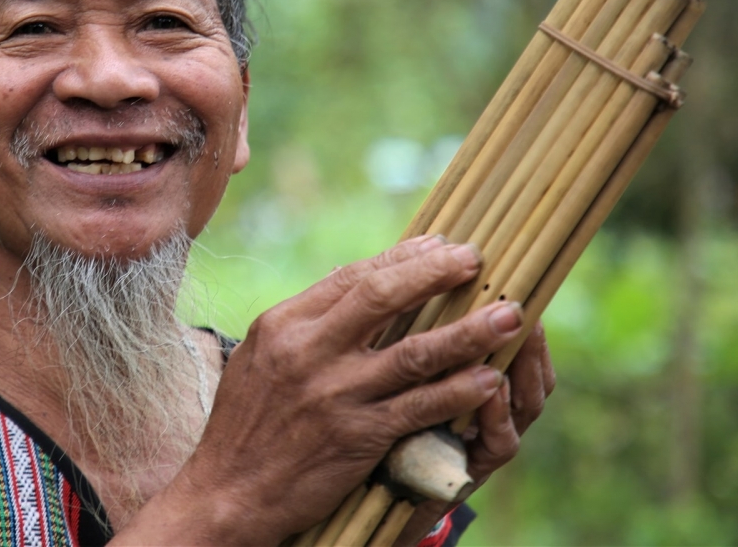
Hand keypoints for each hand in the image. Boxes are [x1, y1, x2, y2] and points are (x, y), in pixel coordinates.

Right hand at [113, 235, 526, 545]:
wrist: (228, 492)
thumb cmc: (246, 423)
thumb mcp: (259, 357)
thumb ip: (305, 324)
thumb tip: (355, 283)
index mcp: (283, 325)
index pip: (352, 277)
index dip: (402, 258)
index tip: (440, 244)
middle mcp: (308, 351)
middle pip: (383, 297)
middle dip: (437, 273)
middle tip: (476, 259)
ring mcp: (334, 394)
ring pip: (416, 352)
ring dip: (469, 331)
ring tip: (508, 315)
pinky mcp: (357, 436)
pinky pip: (421, 406)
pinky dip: (459, 390)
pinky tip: (489, 379)